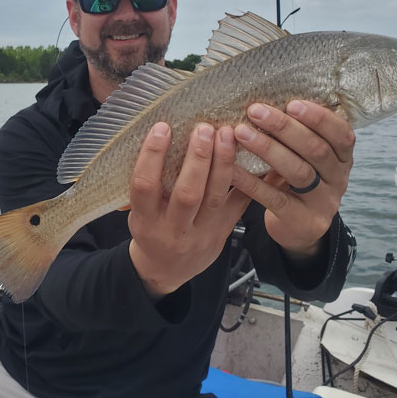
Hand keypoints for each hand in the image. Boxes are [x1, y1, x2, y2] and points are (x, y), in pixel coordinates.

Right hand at [128, 122, 250, 299]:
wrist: (166, 269)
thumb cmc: (150, 229)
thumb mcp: (139, 211)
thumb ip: (149, 184)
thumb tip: (160, 134)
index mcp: (145, 220)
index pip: (145, 186)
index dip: (152, 156)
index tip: (162, 128)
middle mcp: (173, 230)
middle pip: (187, 194)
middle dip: (197, 159)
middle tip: (204, 128)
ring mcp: (201, 233)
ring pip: (216, 198)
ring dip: (223, 163)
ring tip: (227, 134)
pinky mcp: (223, 232)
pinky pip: (239, 205)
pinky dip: (250, 181)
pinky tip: (257, 158)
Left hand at [231, 100, 354, 258]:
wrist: (299, 229)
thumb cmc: (297, 180)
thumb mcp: (308, 158)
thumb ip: (300, 134)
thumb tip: (267, 99)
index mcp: (343, 158)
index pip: (342, 134)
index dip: (319, 117)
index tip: (292, 103)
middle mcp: (339, 179)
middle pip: (316, 150)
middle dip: (284, 128)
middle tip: (255, 111)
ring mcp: (323, 202)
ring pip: (297, 171)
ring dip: (267, 148)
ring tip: (240, 132)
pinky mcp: (302, 220)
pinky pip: (274, 198)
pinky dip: (252, 181)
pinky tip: (232, 168)